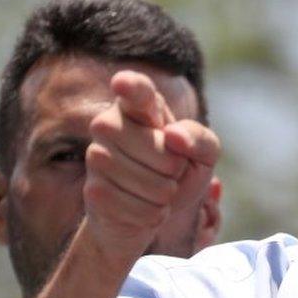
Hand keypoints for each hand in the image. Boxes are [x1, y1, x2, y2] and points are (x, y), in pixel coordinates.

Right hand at [82, 70, 219, 264]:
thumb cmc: (177, 172)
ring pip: (153, 184)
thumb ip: (200, 138)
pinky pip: (142, 209)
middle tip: (166, 171)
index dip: (131, 87)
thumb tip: (173, 135)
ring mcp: (96, 157)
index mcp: (139, 106)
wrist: (149, 209)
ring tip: (154, 189)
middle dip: (176, 170)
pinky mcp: (93, 191)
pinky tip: (143, 207)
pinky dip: (154, 214)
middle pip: (164, 154)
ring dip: (165, 195)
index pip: (136, 91)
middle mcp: (108, 124)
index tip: (123, 83)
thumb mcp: (203, 154)